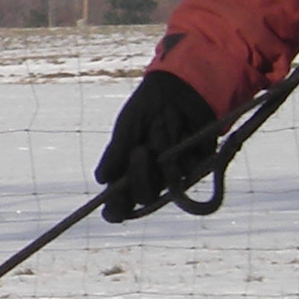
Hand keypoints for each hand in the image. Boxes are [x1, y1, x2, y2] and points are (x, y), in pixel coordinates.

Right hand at [94, 71, 219, 223]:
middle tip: (141, 150)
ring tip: (159, 133)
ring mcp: (174, 175)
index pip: (119, 203)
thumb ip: (116, 153)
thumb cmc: (148, 107)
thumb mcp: (127, 127)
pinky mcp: (197, 166)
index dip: (116, 210)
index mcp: (127, 173)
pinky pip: (189, 171)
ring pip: (165, 186)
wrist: (178, 88)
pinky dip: (182, 153)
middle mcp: (150, 178)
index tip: (115, 209)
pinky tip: (180, 133)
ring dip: (161, 162)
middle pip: (143, 197)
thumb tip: (101, 179)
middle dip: (140, 177)